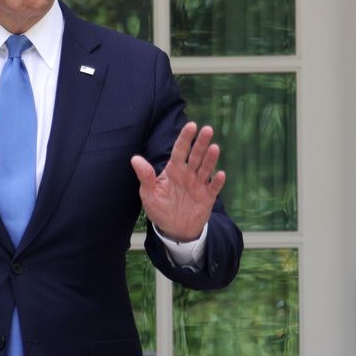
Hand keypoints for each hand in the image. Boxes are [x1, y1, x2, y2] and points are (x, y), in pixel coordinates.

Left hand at [132, 122, 226, 241]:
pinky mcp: (207, 197)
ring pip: (205, 169)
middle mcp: (188, 174)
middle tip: (207, 129)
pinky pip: (213, 188)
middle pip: (195, 156)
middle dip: (201, 143)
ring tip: (215, 148)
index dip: (185, 138)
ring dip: (210, 159)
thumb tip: (135, 159)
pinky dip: (217, 182)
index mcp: (173, 170)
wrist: (174, 229)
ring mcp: (199, 185)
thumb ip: (145, 176)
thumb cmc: (160, 209)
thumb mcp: (149, 194)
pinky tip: (220, 174)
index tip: (191, 125)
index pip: (179, 151)